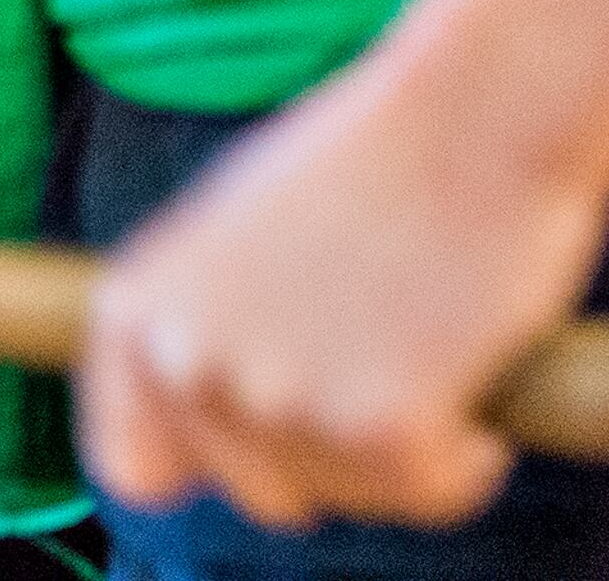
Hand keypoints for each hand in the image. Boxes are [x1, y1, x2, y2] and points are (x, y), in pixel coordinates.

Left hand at [79, 57, 605, 533]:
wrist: (476, 112)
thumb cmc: (366, 159)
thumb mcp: (231, 233)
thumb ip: (200, 321)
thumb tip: (189, 396)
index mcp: (132, 313)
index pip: (135, 470)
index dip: (213, 463)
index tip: (277, 428)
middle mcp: (184, 364)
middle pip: (262, 495)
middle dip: (328, 449)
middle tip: (381, 349)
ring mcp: (277, 401)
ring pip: (351, 497)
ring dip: (401, 444)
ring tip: (422, 333)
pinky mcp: (380, 431)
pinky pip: (431, 491)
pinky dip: (467, 452)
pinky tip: (472, 362)